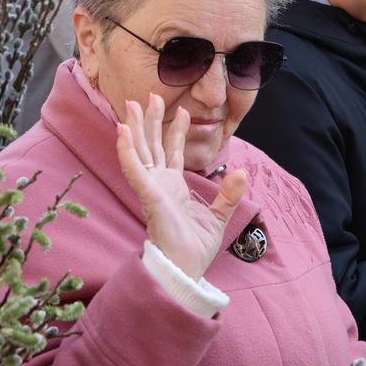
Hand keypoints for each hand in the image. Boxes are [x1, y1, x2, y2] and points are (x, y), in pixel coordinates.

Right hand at [116, 94, 247, 281]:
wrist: (186, 270)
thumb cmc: (195, 249)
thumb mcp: (219, 216)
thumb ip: (229, 194)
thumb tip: (243, 172)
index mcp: (173, 189)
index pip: (172, 152)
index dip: (175, 130)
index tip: (181, 108)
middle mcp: (159, 185)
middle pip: (152, 145)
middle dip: (150, 120)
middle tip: (148, 95)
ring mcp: (151, 190)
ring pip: (140, 151)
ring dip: (135, 127)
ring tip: (132, 103)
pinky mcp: (148, 197)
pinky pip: (134, 170)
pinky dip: (126, 151)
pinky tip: (121, 131)